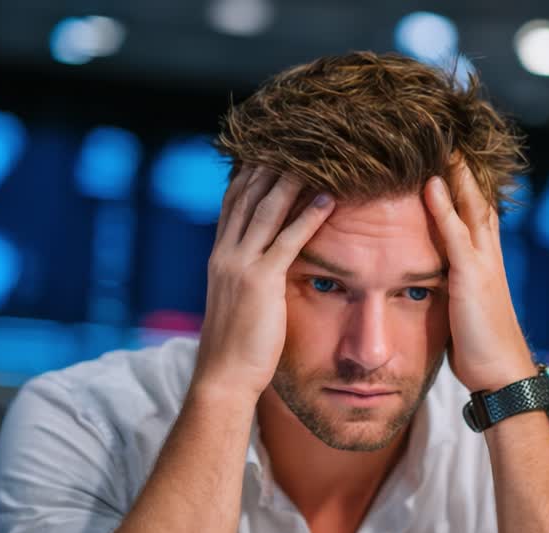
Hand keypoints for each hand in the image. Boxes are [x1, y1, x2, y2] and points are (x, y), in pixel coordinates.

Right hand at [192, 167, 334, 400]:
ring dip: (292, 179)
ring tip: (316, 154)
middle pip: (248, 195)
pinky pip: (288, 240)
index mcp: (220, 258)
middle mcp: (225, 254)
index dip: (251, 173)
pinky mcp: (261, 282)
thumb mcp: (238, 303)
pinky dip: (308, 216)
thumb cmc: (236, 348)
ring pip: (267, 210)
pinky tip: (328, 197)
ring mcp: (241, 266)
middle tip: (297, 138)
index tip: (270, 150)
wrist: (223, 377)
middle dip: (271, 164)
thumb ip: (247, 278)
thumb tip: (264, 268)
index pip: (233, 203)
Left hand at [424, 160, 535, 392]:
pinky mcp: (471, 277)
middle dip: (464, 170)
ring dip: (456, 175)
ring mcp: (482, 264)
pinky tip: (431, 183)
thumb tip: (439, 285)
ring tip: (441, 144)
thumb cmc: (481, 349)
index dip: (466, 187)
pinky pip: (454, 234)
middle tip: (450, 137)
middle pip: (477, 201)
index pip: (477, 215)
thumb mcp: (465, 311)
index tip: (452, 160)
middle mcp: (489, 256)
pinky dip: (443, 207)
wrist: (502, 374)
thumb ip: (456, 290)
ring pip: (469, 207)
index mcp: (487, 264)